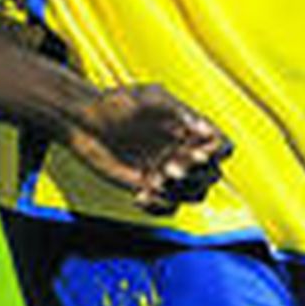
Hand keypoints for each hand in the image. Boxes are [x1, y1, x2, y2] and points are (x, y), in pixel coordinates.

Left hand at [66, 84, 231, 216]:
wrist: (81, 120)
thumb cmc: (113, 102)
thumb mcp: (145, 96)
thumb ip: (174, 109)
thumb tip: (202, 126)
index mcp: (189, 128)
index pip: (222, 145)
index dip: (217, 152)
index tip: (198, 151)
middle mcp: (184, 151)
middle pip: (212, 175)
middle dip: (194, 174)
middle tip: (169, 168)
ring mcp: (169, 171)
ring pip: (196, 195)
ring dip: (179, 192)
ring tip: (154, 180)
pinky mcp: (151, 187)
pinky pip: (169, 208)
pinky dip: (158, 207)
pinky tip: (138, 196)